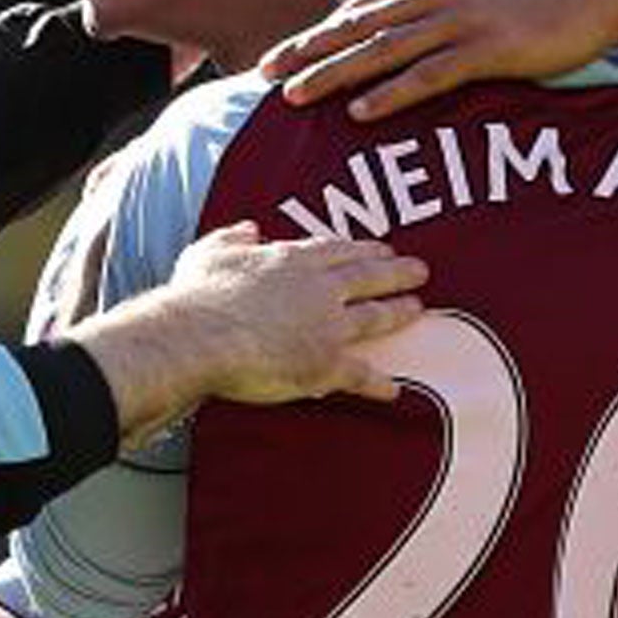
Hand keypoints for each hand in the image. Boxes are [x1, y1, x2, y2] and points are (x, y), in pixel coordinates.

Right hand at [166, 222, 427, 404]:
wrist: (199, 337)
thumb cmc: (198, 296)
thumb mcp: (210, 252)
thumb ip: (233, 237)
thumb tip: (250, 227)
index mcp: (292, 260)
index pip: (337, 250)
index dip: (361, 250)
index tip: (380, 249)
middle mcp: (318, 288)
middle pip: (367, 277)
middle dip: (397, 272)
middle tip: (420, 270)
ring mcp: (327, 327)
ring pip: (374, 317)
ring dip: (399, 313)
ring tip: (419, 309)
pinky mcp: (325, 365)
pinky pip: (360, 375)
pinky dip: (379, 384)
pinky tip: (394, 390)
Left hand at [259, 0, 617, 120]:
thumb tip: (400, 19)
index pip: (361, 8)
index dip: (317, 34)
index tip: (279, 55)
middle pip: (358, 25)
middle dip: (307, 51)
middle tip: (263, 75)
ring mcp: (465, 17)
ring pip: (383, 49)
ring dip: (334, 73)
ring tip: (294, 96)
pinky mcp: (491, 47)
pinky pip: (430, 74)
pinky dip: (391, 93)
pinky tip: (360, 111)